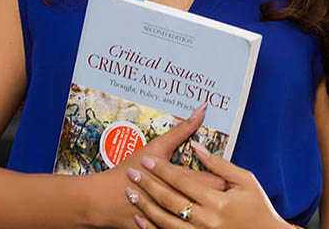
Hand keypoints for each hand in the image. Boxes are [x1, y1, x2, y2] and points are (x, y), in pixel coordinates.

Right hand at [97, 105, 226, 227]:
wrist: (103, 200)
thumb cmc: (129, 171)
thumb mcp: (156, 147)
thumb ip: (182, 130)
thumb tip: (201, 110)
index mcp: (182, 180)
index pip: (218, 180)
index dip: (224, 175)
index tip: (224, 171)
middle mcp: (181, 202)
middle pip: (215, 199)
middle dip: (220, 191)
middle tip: (223, 184)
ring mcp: (174, 219)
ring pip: (203, 217)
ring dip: (208, 206)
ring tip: (211, 199)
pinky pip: (185, 227)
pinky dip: (191, 220)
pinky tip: (194, 213)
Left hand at [125, 139, 288, 228]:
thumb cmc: (258, 208)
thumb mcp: (246, 181)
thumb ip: (221, 165)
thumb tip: (198, 147)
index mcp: (218, 201)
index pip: (182, 181)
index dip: (162, 170)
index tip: (146, 160)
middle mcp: (207, 220)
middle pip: (169, 199)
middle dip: (148, 184)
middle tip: (132, 171)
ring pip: (163, 219)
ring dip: (145, 204)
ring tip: (130, 190)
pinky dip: (151, 227)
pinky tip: (139, 217)